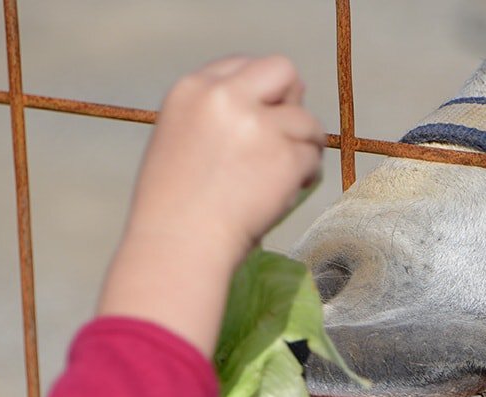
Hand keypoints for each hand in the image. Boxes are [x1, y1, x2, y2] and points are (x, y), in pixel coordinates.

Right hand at [98, 56, 324, 353]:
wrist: (180, 242)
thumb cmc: (173, 206)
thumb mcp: (179, 138)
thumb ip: (216, 116)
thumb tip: (263, 111)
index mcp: (193, 89)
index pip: (243, 65)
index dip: (261, 92)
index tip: (263, 117)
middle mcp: (227, 97)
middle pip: (283, 71)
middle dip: (292, 101)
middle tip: (286, 135)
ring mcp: (259, 125)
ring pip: (306, 121)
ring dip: (302, 148)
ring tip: (280, 177)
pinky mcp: (285, 156)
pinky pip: (313, 157)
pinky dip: (305, 176)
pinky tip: (282, 193)